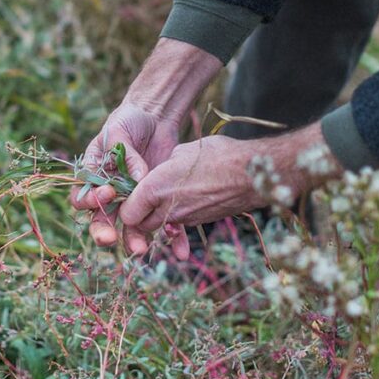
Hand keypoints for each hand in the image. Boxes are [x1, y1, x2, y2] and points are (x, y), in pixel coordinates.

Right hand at [70, 102, 179, 254]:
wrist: (156, 118)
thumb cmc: (129, 121)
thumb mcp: (120, 132)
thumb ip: (124, 154)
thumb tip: (137, 177)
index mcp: (94, 177)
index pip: (83, 197)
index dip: (89, 202)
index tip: (106, 194)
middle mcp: (112, 194)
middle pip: (102, 220)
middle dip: (104, 232)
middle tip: (110, 239)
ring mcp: (135, 200)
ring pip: (131, 226)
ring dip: (134, 240)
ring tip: (141, 249)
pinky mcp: (157, 201)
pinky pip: (163, 222)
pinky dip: (172, 236)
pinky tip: (179, 249)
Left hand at [119, 123, 339, 256]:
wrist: (253, 174)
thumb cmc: (218, 155)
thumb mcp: (183, 152)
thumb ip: (163, 166)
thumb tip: (158, 172)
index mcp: (156, 188)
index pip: (127, 212)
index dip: (124, 206)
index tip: (127, 196)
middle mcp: (168, 209)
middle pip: (141, 224)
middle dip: (138, 215)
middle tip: (141, 199)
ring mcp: (185, 219)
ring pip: (159, 226)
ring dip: (156, 217)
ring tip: (163, 198)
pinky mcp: (199, 222)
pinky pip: (178, 223)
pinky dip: (175, 217)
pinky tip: (184, 200)